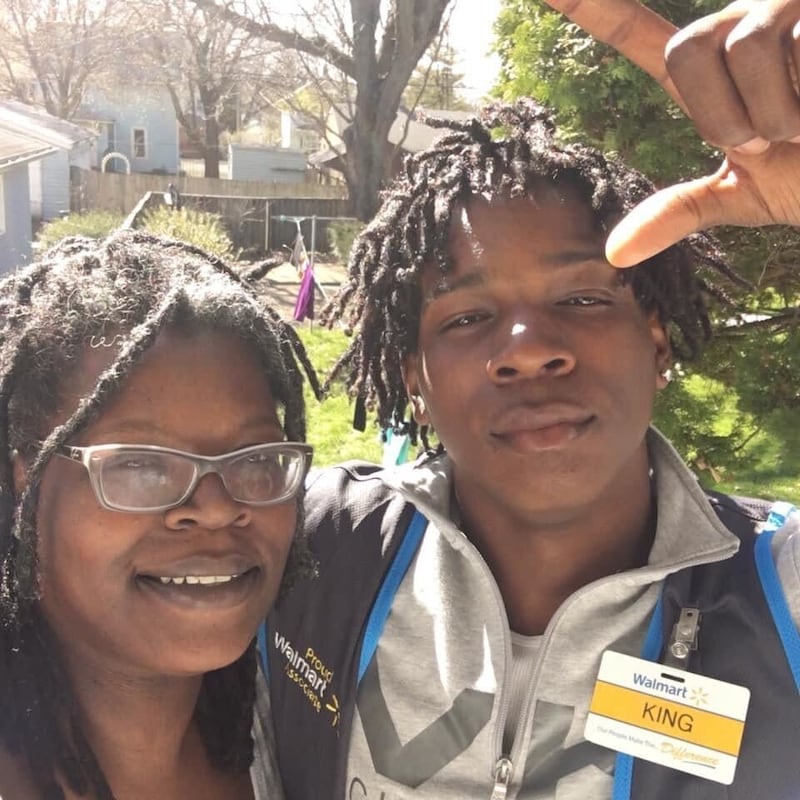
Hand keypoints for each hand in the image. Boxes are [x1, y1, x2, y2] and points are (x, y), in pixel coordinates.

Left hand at [541, 0, 799, 265]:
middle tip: (767, 138)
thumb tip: (613, 253)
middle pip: (687, 48)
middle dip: (723, 111)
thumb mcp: (742, 196)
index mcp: (712, 72)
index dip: (594, 9)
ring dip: (778, 108)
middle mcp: (747, 25)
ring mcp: (791, 10)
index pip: (639, 33)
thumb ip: (679, 211)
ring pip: (747, 46)